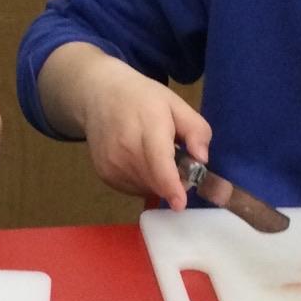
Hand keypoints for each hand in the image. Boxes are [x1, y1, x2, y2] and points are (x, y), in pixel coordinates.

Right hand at [77, 56, 213, 210]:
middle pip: (156, 182)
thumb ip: (195, 129)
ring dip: (159, 183)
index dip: (171, 186)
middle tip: (178, 162)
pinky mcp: (104, 175)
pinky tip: (141, 162)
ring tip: (156, 157)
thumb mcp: (176, 104)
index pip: (159, 163)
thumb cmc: (141, 98)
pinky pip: (133, 189)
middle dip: (174, 182)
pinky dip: (144, 182)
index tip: (180, 204)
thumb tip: (202, 159)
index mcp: (148, 127)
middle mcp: (126, 150)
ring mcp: (112, 165)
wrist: (98, 95)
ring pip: (146, 189)